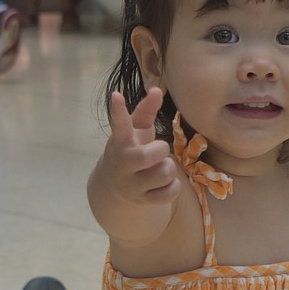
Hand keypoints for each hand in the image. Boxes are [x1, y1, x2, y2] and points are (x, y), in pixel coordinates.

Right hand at [101, 89, 181, 206]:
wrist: (115, 184)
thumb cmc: (132, 148)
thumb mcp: (136, 129)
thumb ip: (146, 110)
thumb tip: (158, 89)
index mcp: (121, 141)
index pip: (120, 124)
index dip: (118, 110)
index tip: (117, 95)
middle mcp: (123, 163)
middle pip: (148, 156)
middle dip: (161, 150)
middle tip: (159, 151)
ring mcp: (132, 184)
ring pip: (163, 174)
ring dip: (169, 169)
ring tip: (160, 168)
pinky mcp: (143, 200)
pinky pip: (169, 194)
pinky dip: (173, 187)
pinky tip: (165, 183)